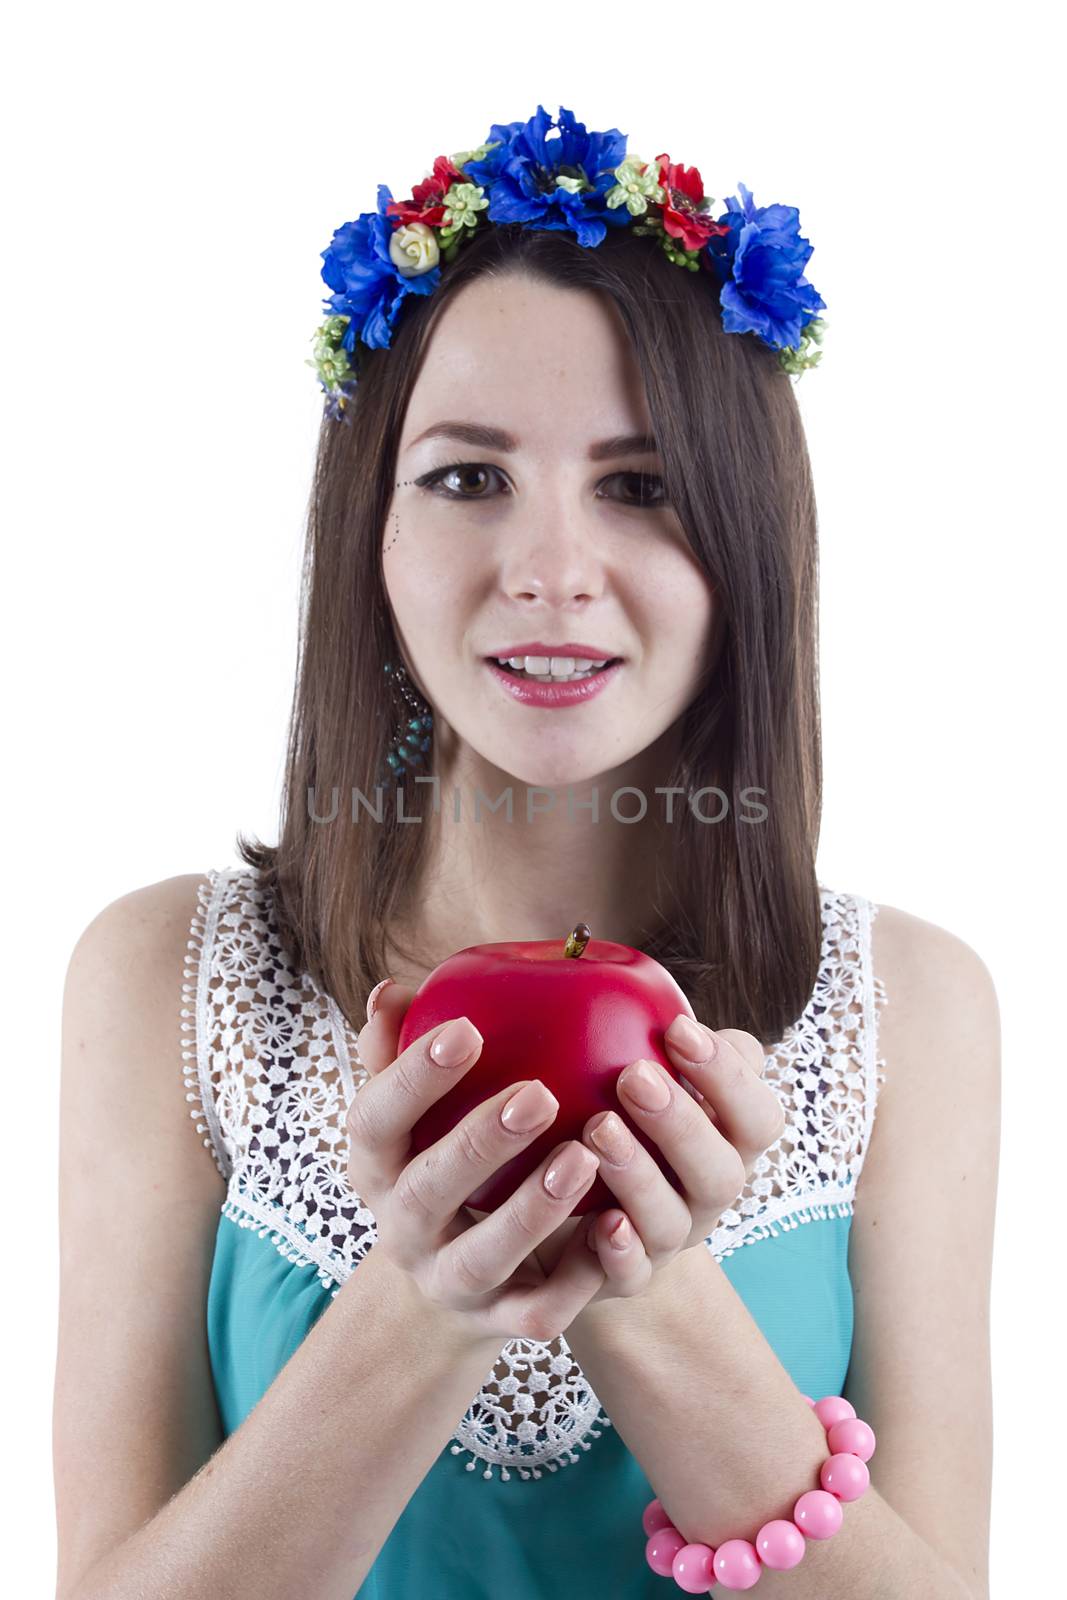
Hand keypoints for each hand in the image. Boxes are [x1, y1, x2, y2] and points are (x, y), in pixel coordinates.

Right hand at [348, 981, 606, 1347]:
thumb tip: (390, 991)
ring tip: (585, 1155)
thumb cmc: (442, 1159)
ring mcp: (451, 1282)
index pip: (375, 1120)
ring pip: (485, 1257)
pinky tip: (617, 1225)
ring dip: (532, 1210)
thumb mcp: (415, 1114)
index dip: (413, 1077)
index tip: (467, 1028)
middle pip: (429, 1191)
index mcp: (377, 1166)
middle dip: (479, 1143)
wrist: (450, 1279)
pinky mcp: (502, 1323)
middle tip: (537, 1094)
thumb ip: (404, 1051)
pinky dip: (579, 1275)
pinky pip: (540, 1310)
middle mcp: (403, 1229)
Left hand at [552, 1014, 786, 1307]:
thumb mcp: (661, 1077)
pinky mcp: (626, 1278)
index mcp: (729, 1142)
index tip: (679, 1030)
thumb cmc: (632, 1119)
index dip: (726, 1075)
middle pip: (721, 1171)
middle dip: (680, 1122)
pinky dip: (620, 1252)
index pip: (757, 1114)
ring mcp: (671, 1240)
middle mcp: (709, 1194)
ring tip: (598, 1130)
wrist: (593, 1213)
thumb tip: (666, 1004)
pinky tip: (601, 1223)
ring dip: (638, 1175)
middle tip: (633, 1075)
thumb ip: (675, 1043)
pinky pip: (631, 1276)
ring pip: (671, 1220)